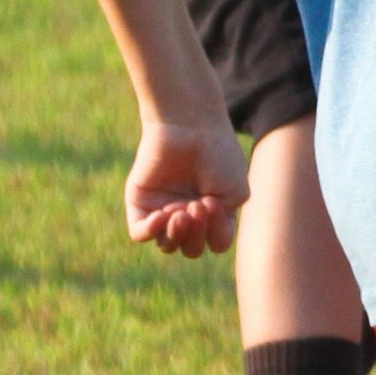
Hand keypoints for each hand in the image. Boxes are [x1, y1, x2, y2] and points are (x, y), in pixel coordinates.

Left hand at [123, 117, 247, 256]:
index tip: (215, 203)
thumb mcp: (235, 193)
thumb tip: (197, 239)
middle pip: (190, 249)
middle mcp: (187, 214)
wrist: (191, 125)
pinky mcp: (140, 201)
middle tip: (197, 206)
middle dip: (197, 234)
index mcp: (212, 214)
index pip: (214, 243)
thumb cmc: (218, 154)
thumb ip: (222, 226)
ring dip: (177, 234)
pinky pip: (140, 233)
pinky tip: (163, 215)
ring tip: (181, 210)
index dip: (216, 233)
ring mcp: (162, 209)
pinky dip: (152, 231)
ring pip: (167, 245)